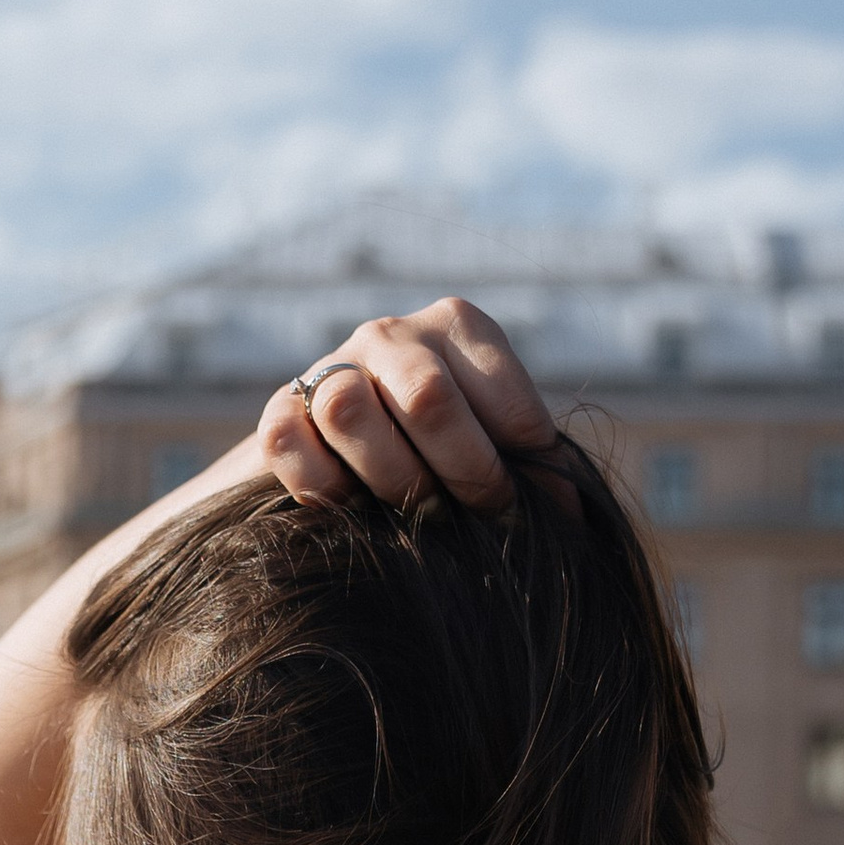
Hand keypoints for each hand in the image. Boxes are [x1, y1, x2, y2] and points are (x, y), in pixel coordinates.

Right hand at [257, 296, 564, 516]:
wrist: (339, 461)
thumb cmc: (438, 457)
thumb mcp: (493, 446)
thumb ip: (529, 467)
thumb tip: (567, 517)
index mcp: (459, 327)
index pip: (507, 401)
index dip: (522, 470)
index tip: (523, 513)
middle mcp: (392, 333)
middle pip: (428, 398)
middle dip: (462, 474)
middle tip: (475, 517)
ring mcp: (329, 365)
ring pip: (349, 411)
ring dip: (389, 478)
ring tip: (413, 514)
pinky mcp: (277, 410)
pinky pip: (290, 443)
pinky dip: (322, 487)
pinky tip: (350, 508)